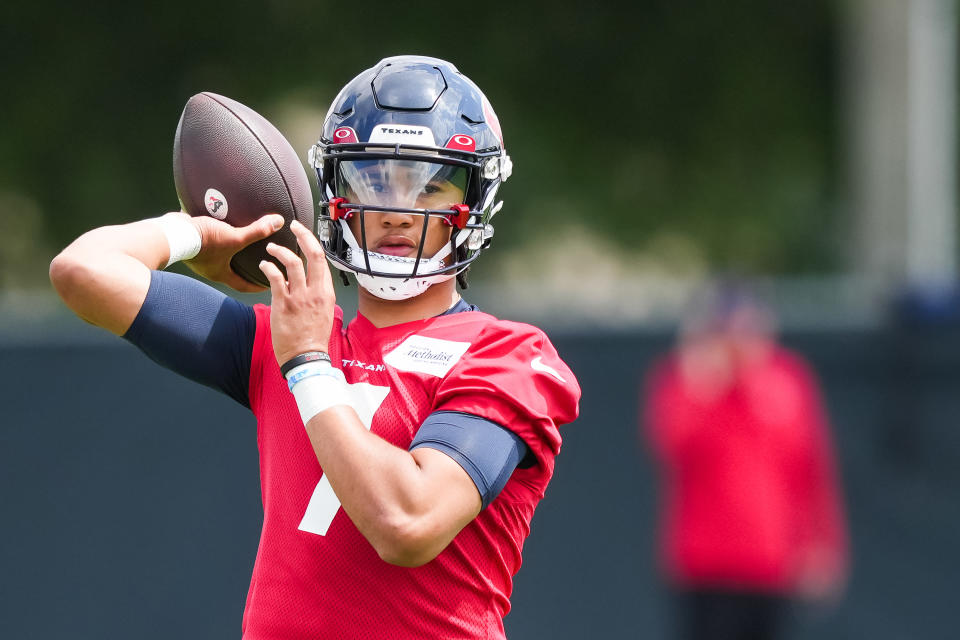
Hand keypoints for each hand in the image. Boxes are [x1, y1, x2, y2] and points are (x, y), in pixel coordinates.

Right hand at [180, 211, 285, 292]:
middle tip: (258, 263)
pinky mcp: (192, 242)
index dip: (256, 286)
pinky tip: (223, 223)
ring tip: (242, 240)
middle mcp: (209, 268)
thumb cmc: (203, 241)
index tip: (267, 285)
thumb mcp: (234, 237)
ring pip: (219, 255)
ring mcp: (199, 256)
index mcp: (220, 274)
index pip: (243, 286)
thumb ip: (257, 231)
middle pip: (231, 271)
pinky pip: (208, 241)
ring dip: (230, 249)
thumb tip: (278, 222)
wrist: (171, 232)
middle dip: (244, 268)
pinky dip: (217, 235)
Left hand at [259, 219, 335, 365]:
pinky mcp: (283, 303)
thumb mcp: (324, 313)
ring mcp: (299, 297)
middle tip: (294, 225)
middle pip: (312, 254)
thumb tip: (307, 284)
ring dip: (280, 250)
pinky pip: (275, 278)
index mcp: (326, 293)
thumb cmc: (313, 339)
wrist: (306, 357)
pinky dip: (268, 267)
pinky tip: (263, 265)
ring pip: (292, 262)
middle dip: (303, 235)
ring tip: (271, 247)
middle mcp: (315, 291)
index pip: (322, 261)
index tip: (304, 235)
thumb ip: (317, 296)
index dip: (313, 244)